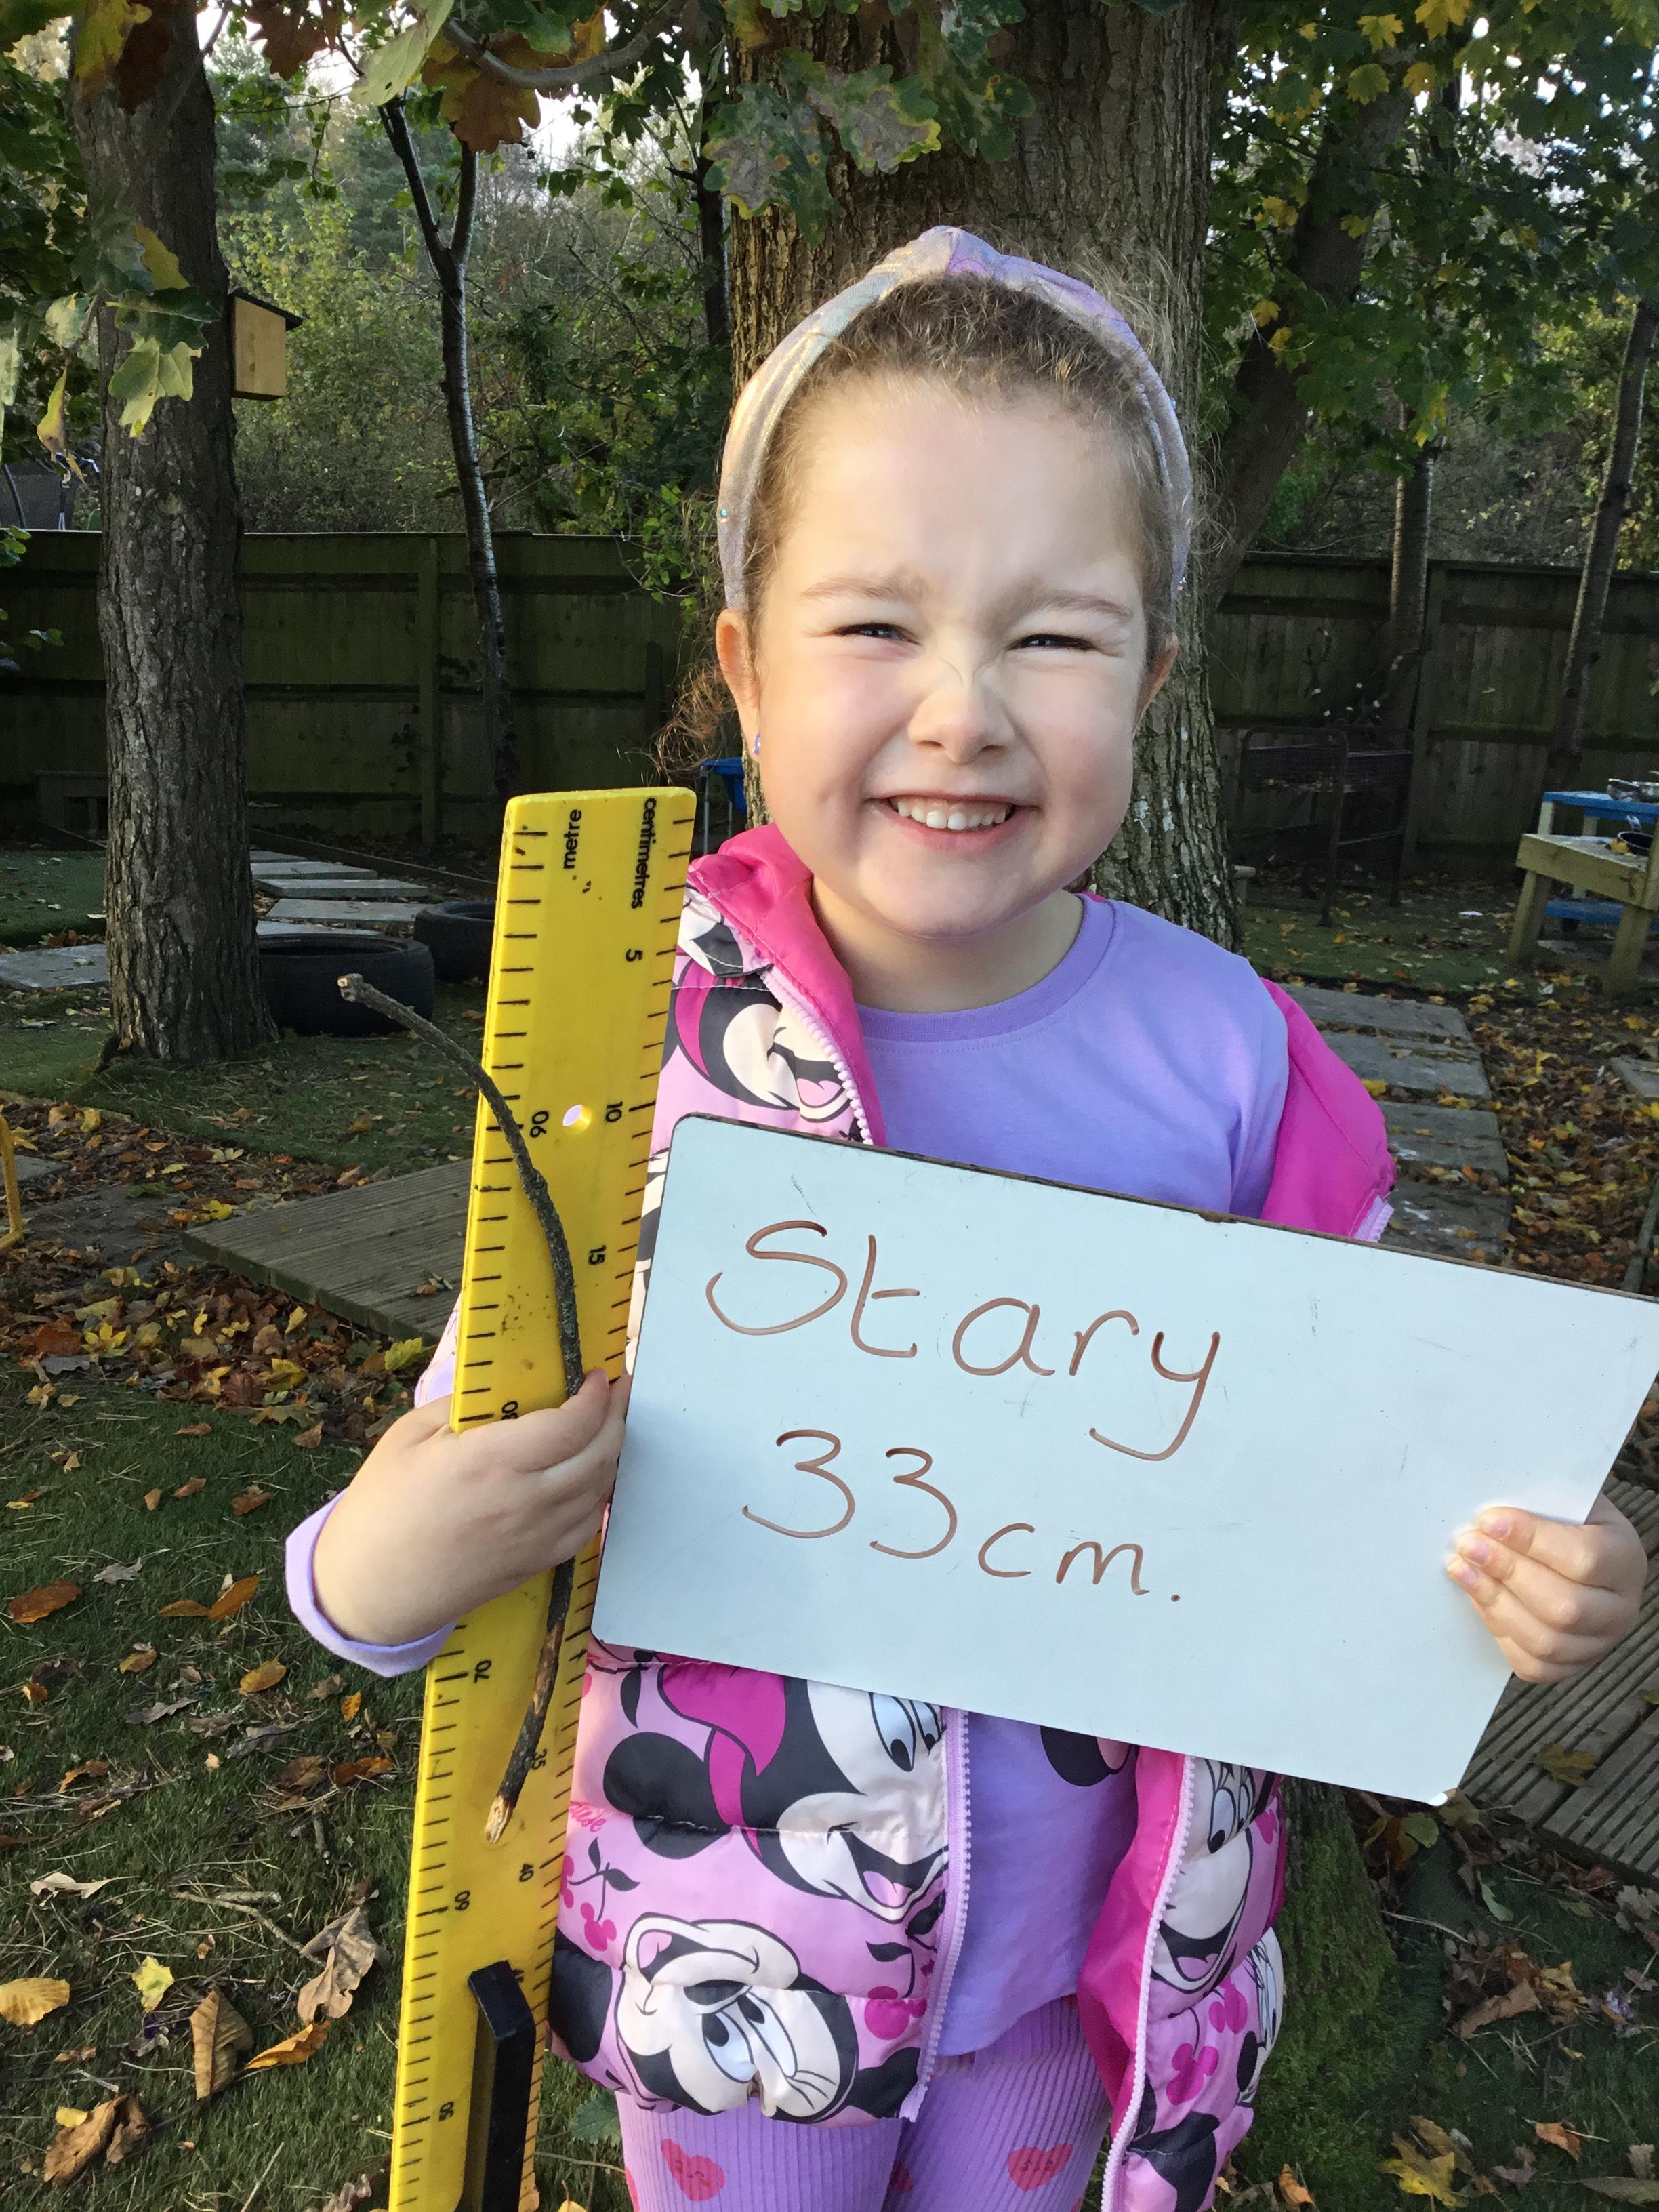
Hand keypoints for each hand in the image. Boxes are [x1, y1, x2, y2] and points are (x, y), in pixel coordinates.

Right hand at [311, 1370, 627, 1647]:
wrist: (372, 1590)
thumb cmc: (382, 1508)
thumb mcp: (409, 1437)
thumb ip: (460, 1406)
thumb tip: (503, 1388)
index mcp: (490, 1461)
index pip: (571, 1424)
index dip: (596, 1396)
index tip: (599, 1376)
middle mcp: (523, 1500)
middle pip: (598, 1454)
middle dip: (617, 1417)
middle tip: (617, 1393)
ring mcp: (534, 1537)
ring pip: (599, 1490)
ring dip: (612, 1454)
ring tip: (606, 1427)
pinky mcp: (535, 1563)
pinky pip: (586, 1526)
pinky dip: (597, 1495)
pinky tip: (589, 1477)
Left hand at [1446, 1491, 1647, 1683]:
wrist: (1580, 1549)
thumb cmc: (1567, 1521)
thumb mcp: (1565, 1499)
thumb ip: (1537, 1504)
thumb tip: (1490, 1515)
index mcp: (1625, 1558)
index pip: (1585, 1558)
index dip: (1532, 1540)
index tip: (1489, 1521)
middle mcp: (1620, 1608)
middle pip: (1565, 1607)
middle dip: (1508, 1574)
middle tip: (1469, 1546)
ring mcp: (1599, 1642)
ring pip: (1547, 1642)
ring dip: (1495, 1603)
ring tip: (1462, 1570)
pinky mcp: (1571, 1664)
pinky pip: (1533, 1665)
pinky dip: (1500, 1632)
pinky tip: (1478, 1599)